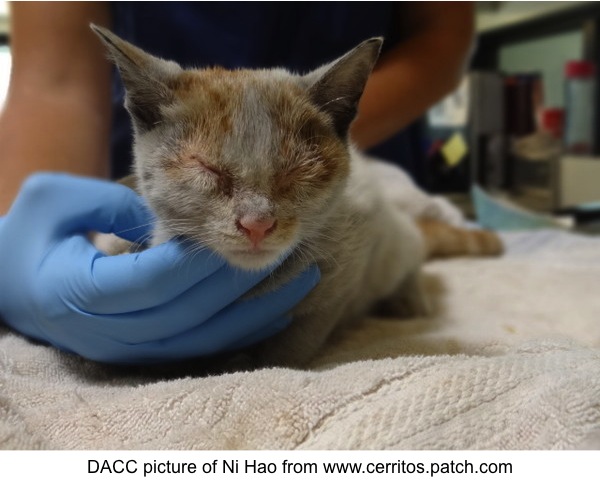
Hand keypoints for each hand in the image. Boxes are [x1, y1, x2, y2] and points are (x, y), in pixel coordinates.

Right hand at [0, 173, 319, 362]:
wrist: (13, 288)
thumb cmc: (28, 236)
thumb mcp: (53, 201)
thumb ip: (109, 203)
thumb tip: (172, 216)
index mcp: (79, 291)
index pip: (154, 279)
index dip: (199, 259)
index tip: (237, 233)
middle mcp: (107, 331)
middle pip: (187, 310)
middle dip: (239, 280)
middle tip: (285, 249)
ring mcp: (127, 349)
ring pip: (202, 338)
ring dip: (256, 311)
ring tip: (302, 281)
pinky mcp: (144, 354)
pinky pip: (200, 349)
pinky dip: (241, 332)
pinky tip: (276, 312)